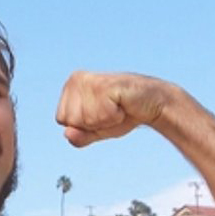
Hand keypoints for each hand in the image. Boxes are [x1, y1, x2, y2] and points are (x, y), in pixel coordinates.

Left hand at [56, 72, 174, 146]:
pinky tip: (122, 104)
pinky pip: (102, 115)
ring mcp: (90, 80)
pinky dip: (115, 116)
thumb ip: (80, 136)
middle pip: (71, 120)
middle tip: (110, 111)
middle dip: (93, 123)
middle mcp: (76, 79)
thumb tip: (67, 134)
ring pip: (85, 119)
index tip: (100, 115)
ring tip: (117, 107)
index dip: (84, 126)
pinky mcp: (105, 84)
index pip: (62, 120)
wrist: (152, 104)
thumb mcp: (96, 130)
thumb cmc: (123, 114)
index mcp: (69, 87)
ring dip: (106, 119)